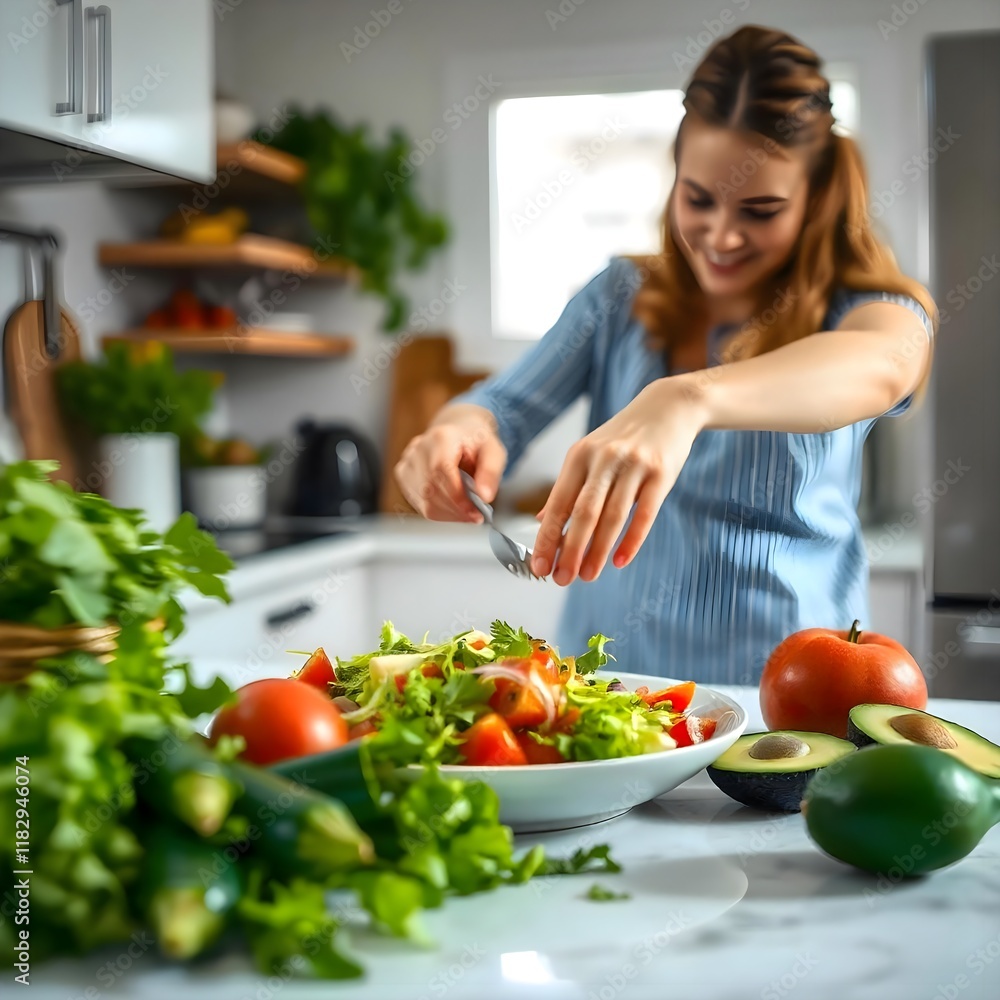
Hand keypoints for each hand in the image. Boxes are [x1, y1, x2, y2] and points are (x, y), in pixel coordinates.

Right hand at [394, 404, 506, 521]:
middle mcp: (419, 448)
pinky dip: (440, 513)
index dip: (456, 495)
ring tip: (467, 512)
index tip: (474, 512)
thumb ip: (491, 473)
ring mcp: (407, 462)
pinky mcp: (402, 475)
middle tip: (475, 515)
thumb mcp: (493, 452)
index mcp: (442, 437)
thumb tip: (484, 496)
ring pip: (425, 502)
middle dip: (456, 509)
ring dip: (449, 514)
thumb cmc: (475, 443)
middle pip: (432, 489)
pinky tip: (453, 508)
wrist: (458, 433)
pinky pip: (420, 505)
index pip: (441, 469)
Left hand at [531, 376, 707, 584]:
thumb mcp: (588, 455)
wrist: (667, 408)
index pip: (558, 504)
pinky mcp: (661, 473)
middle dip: (570, 550)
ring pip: (612, 516)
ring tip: (588, 575)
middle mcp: (604, 459)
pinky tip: (621, 561)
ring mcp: (633, 465)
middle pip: (583, 513)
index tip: (540, 566)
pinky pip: (644, 513)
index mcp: (579, 456)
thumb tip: (543, 522)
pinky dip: (632, 541)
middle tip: (562, 578)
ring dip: (598, 551)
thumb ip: (567, 488)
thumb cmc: (623, 438)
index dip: (548, 538)